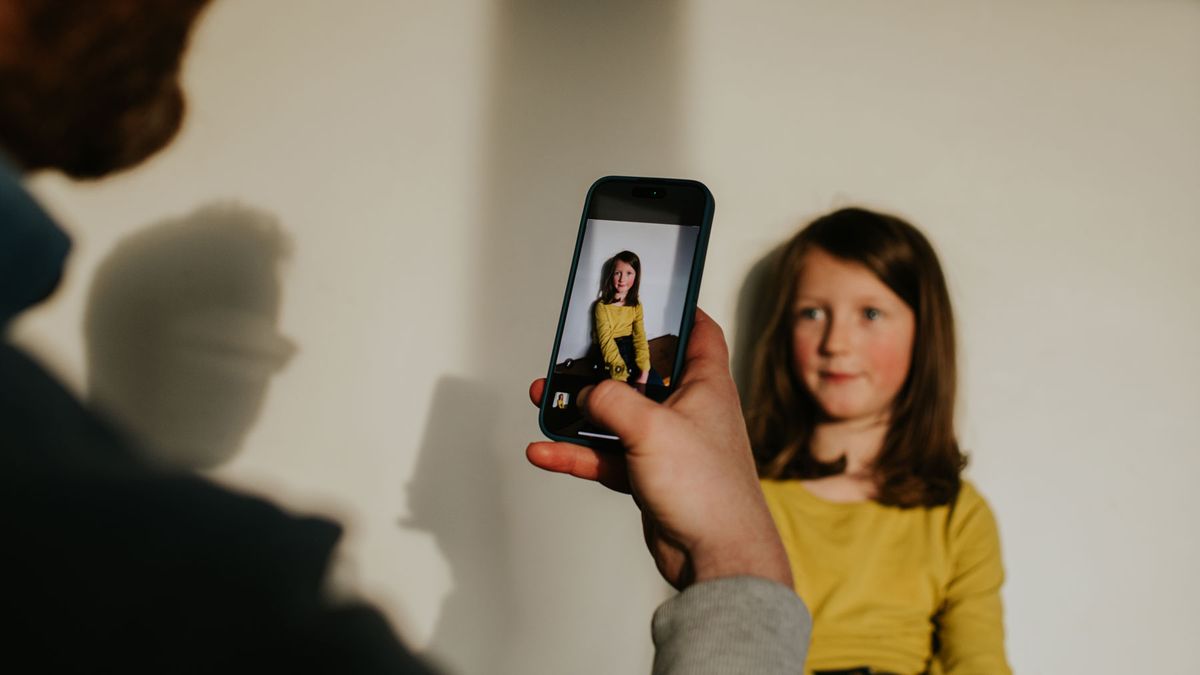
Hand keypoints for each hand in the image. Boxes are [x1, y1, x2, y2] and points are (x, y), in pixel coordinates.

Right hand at [527, 309, 791, 589]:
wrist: (716, 555)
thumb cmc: (706, 488)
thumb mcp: (652, 428)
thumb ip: (613, 401)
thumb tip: (589, 393)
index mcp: (706, 384)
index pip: (699, 332)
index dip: (678, 311)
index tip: (647, 299)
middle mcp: (689, 409)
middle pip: (642, 373)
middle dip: (603, 365)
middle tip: (571, 353)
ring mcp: (667, 443)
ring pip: (616, 416)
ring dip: (580, 411)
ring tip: (544, 398)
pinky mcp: (649, 476)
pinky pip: (606, 457)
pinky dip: (577, 454)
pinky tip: (544, 452)